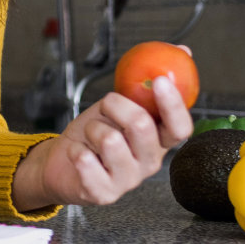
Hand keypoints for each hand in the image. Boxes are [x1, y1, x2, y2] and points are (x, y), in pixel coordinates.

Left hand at [14, 75, 192, 207]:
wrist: (61, 162)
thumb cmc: (94, 132)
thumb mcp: (119, 103)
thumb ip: (146, 83)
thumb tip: (183, 50)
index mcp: (158, 141)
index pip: (179, 127)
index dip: (173, 104)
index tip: (161, 81)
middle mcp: (148, 162)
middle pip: (142, 126)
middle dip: (117, 105)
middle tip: (106, 106)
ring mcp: (127, 180)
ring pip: (110, 139)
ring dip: (92, 127)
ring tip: (90, 136)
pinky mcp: (103, 193)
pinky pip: (86, 161)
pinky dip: (75, 149)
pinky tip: (78, 154)